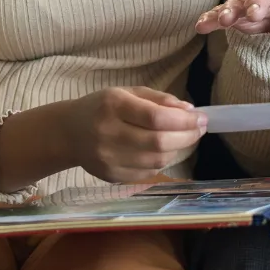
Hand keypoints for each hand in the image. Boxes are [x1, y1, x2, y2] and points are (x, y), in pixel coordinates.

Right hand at [65, 87, 206, 182]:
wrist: (68, 133)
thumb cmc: (101, 107)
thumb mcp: (127, 92)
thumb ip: (159, 99)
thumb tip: (189, 110)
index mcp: (113, 105)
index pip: (156, 118)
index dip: (184, 120)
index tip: (202, 117)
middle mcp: (109, 133)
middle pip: (159, 142)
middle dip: (187, 136)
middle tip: (200, 128)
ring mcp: (109, 159)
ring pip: (157, 160)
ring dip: (178, 149)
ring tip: (184, 137)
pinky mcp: (111, 177)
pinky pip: (148, 172)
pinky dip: (162, 161)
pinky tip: (163, 149)